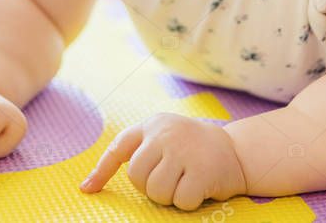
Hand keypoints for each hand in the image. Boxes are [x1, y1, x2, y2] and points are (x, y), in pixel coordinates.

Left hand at [79, 112, 246, 210]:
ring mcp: (184, 150)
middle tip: (171, 179)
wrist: (238, 151)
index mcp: (153, 124)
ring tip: (185, 182)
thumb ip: (137, 152)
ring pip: (156, 191)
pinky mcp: (202, 169)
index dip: (102, 170)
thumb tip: (89, 185)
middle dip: (151, 187)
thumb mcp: (165, 138)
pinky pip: (180, 201)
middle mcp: (165, 133)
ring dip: (170, 196)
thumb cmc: (194, 150)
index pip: (120, 147)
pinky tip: (200, 187)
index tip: (87, 190)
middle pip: (136, 177)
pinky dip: (189, 202)